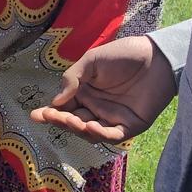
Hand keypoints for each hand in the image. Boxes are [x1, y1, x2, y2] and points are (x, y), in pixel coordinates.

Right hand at [30, 35, 176, 145]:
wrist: (156, 56)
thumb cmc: (122, 55)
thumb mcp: (91, 61)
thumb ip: (72, 79)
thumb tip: (55, 101)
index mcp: (84, 93)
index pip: (63, 107)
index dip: (50, 113)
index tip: (36, 115)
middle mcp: (95, 108)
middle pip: (73, 122)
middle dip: (60, 121)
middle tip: (52, 116)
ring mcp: (112, 119)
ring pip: (89, 132)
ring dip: (78, 128)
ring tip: (71, 120)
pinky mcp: (129, 126)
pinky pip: (111, 136)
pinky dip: (100, 134)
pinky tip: (91, 126)